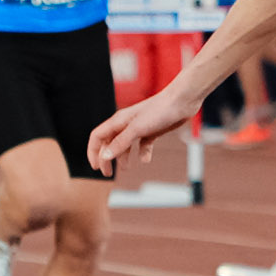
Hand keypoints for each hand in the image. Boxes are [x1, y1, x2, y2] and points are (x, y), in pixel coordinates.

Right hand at [85, 78, 204, 170]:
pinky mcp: (152, 131)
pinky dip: (142, 153)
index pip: (98, 136)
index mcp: (118, 121)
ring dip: (123, 157)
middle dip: (107, 158)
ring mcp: (139, 127)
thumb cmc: (159, 110)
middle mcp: (126, 124)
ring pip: (125, 145)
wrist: (182, 101)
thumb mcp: (137, 129)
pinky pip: (143, 144)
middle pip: (110, 143)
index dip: (93, 151)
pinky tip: (146, 159)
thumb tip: (104, 157)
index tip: (95, 167)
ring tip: (126, 168)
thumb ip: (120, 143)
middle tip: (107, 173)